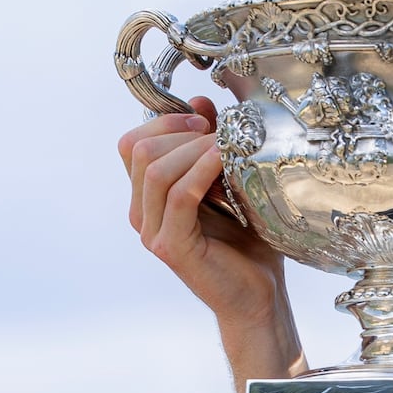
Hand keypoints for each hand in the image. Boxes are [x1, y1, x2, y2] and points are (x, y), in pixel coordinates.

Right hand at [119, 96, 304, 392]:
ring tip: (227, 146)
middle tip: (219, 134)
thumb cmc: (248, 238)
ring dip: (194, 148)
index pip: (133, 142)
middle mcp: (142, 212)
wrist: (259, 293)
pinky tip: (226, 160)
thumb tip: (201, 100)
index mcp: (149, 196)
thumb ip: (211, 144)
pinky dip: (202, 170)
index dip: (166, 121)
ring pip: (155, 169)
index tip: (204, 118)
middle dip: (182, 131)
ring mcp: (153, 231)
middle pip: (140, 149)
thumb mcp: (231, 180)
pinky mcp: (173, 246)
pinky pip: (179, 196)